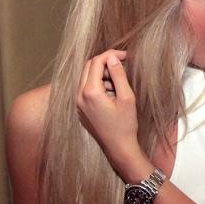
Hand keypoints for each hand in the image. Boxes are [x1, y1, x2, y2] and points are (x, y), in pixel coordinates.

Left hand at [77, 50, 145, 174]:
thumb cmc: (125, 125)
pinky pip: (86, 89)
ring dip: (102, 75)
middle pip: (88, 67)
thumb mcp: (127, 97)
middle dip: (105, 63)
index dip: (111, 55)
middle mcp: (79, 96)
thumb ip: (118, 75)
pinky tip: (111, 94)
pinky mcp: (80, 109)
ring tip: (118, 85)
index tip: (126, 56)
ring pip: (86, 78)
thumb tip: (113, 58)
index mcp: (90, 92)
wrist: (118, 148)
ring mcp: (78, 103)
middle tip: (122, 67)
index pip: (97, 62)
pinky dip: (98, 85)